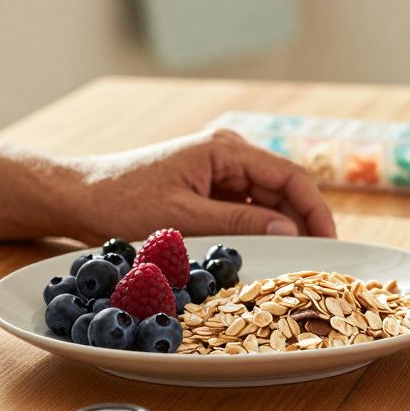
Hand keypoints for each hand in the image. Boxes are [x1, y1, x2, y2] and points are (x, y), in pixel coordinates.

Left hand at [64, 129, 336, 243]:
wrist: (78, 197)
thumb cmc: (121, 202)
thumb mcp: (183, 219)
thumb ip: (239, 223)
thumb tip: (290, 231)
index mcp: (225, 148)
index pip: (290, 176)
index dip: (316, 210)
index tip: (331, 242)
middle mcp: (228, 152)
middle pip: (283, 188)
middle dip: (303, 223)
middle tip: (318, 261)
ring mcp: (219, 169)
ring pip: (266, 201)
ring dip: (280, 229)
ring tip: (295, 262)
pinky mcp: (208, 187)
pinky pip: (245, 208)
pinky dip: (257, 230)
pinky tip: (263, 254)